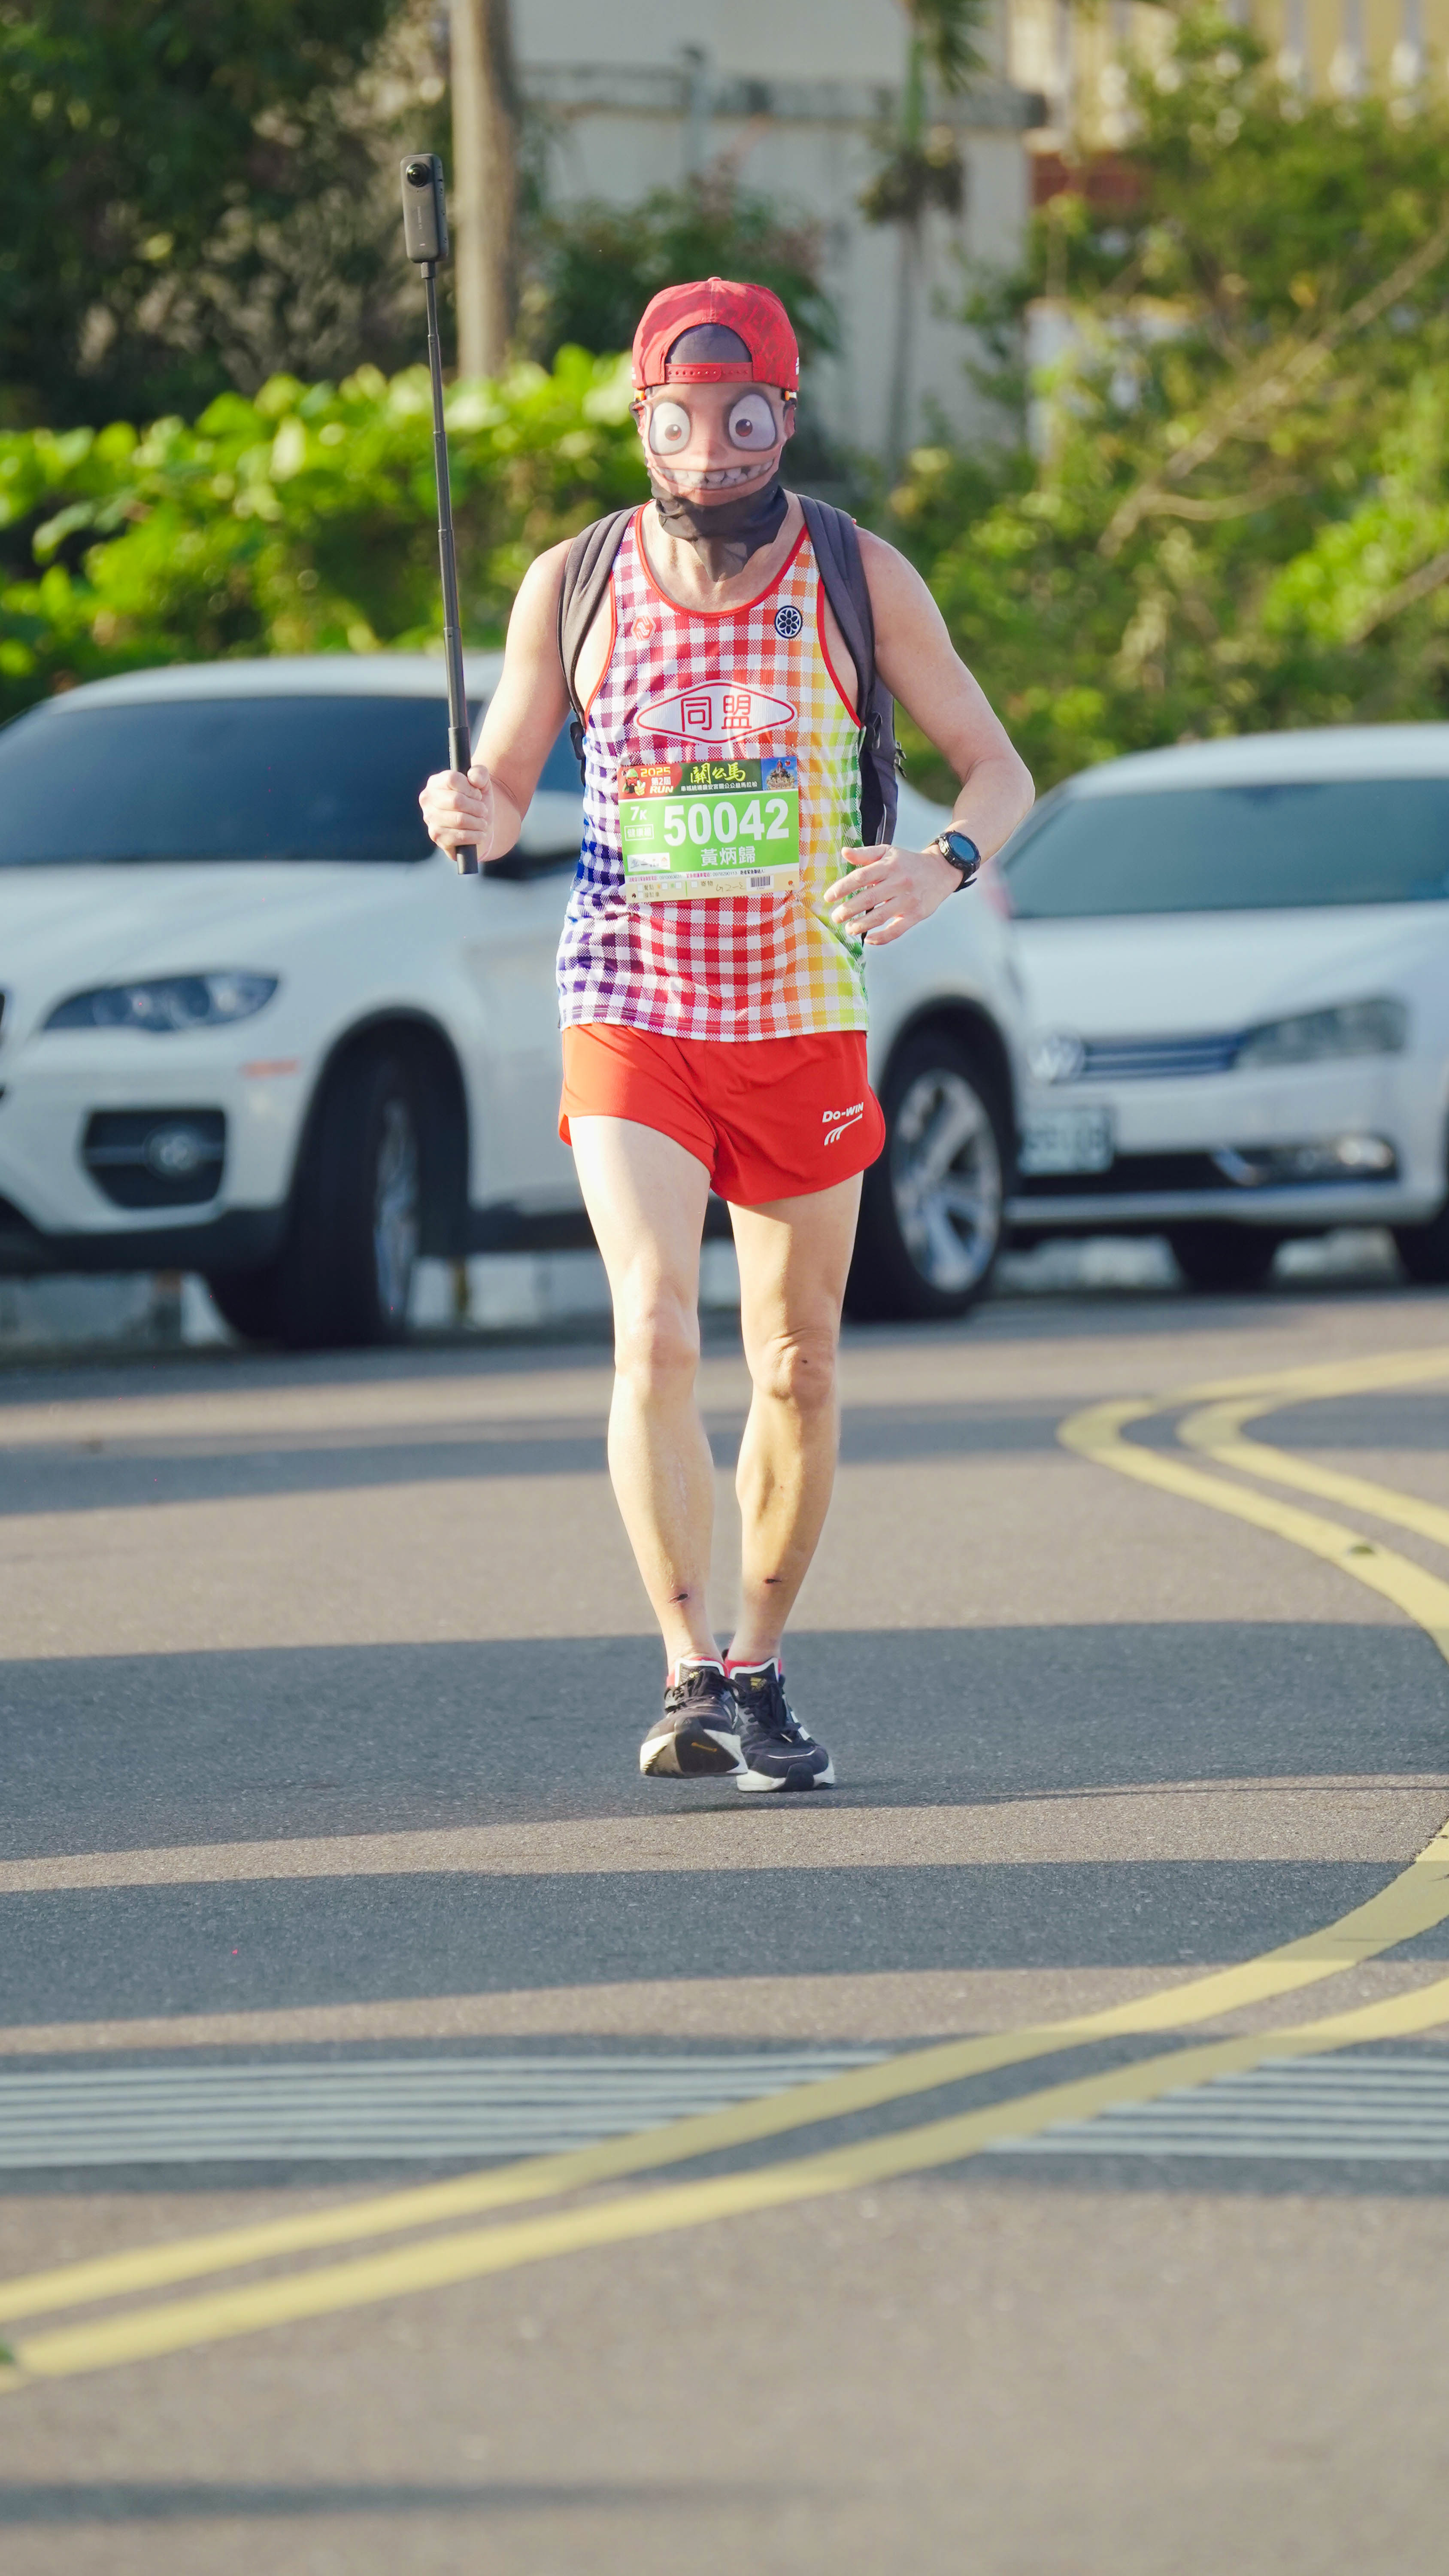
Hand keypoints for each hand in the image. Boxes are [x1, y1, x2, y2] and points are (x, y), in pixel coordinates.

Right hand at [419, 761, 493, 863]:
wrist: (477, 826)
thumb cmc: (477, 802)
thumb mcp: (483, 783)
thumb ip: (480, 773)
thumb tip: (474, 779)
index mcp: (435, 782)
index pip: (452, 779)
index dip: (470, 788)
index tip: (478, 795)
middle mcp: (427, 799)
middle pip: (456, 800)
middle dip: (476, 807)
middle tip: (483, 811)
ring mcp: (430, 819)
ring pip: (459, 819)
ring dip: (478, 822)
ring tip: (482, 823)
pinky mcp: (437, 837)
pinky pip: (460, 836)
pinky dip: (476, 836)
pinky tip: (480, 834)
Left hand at [823, 842, 962, 947]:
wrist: (941, 871)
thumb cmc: (909, 863)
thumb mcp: (888, 852)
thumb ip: (865, 854)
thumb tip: (844, 853)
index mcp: (889, 865)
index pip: (861, 877)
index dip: (842, 888)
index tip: (829, 897)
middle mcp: (899, 882)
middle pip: (868, 898)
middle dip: (848, 909)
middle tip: (836, 917)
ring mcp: (908, 899)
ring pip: (881, 916)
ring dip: (861, 925)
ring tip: (849, 929)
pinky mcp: (917, 914)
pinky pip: (897, 929)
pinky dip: (882, 937)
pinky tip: (869, 939)